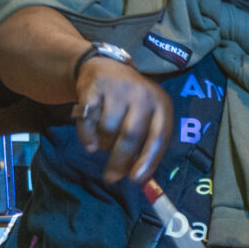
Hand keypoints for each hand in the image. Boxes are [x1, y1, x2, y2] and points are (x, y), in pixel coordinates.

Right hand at [75, 58, 176, 186]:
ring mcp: (118, 88)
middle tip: (111, 178)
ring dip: (103, 144)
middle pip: (131, 135)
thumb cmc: (130, 103)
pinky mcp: (94, 86)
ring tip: (104, 140)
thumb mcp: (145, 118)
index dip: (148, 160)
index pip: (159, 136)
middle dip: (120, 161)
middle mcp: (143, 94)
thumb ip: (145, 144)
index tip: (135, 179)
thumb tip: (136, 177)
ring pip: (107, 129)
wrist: (105, 68)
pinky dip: (86, 135)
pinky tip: (90, 141)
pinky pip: (87, 121)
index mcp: (162, 105)